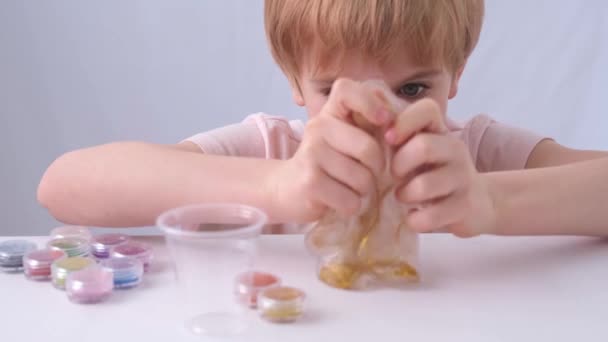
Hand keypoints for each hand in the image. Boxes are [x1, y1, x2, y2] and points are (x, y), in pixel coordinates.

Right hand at [271, 79, 393, 222]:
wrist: (289, 188)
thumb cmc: (329, 163)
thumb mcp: (346, 137)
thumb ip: (369, 123)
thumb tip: (395, 117)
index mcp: (330, 113)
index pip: (346, 90)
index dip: (371, 102)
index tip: (385, 121)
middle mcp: (318, 127)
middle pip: (368, 148)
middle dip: (376, 169)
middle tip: (367, 175)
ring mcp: (311, 154)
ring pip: (362, 178)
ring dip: (364, 191)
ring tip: (351, 189)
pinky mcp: (310, 182)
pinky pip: (350, 200)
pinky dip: (352, 206)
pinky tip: (341, 202)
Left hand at [385, 99, 496, 236]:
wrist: (474, 205)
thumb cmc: (433, 175)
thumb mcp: (417, 153)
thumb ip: (397, 139)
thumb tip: (361, 125)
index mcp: (440, 132)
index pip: (427, 109)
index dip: (403, 122)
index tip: (387, 140)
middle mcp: (455, 149)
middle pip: (424, 146)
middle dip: (400, 164)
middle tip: (394, 175)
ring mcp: (463, 178)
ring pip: (424, 184)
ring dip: (405, 194)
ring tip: (402, 197)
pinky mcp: (464, 206)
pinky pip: (431, 215)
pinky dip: (415, 220)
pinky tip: (414, 218)